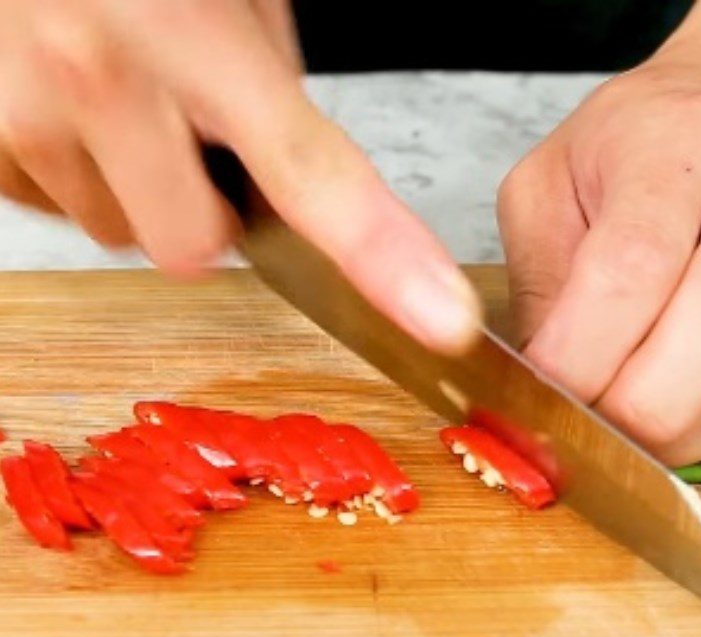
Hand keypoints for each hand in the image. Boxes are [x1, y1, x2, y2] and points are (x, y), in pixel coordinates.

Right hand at [0, 0, 478, 352]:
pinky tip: (76, 107)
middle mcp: (101, 80)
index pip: (312, 176)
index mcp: (190, 33)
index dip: (382, 256)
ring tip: (123, 98)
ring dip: (137, 189)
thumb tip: (280, 152)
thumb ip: (264, 68)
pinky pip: (56, 206)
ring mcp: (27, 115)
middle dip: (206, 217)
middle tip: (195, 141)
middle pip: (192, 248)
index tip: (438, 317)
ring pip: (119, 232)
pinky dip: (80, 173)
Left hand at [499, 43, 700, 464]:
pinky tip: (683, 411)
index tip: (542, 396)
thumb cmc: (626, 154)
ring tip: (632, 423)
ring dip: (688, 431)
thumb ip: (540, 281)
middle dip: (641, 406)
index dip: (582, 353)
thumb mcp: (547, 190)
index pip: (633, 263)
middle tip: (588, 426)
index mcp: (672, 146)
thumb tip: (545, 384)